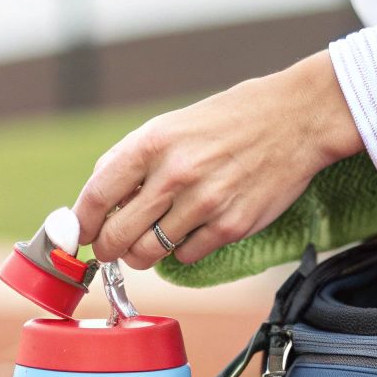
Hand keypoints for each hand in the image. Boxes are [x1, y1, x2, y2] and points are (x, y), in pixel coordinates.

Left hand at [75, 50, 363, 270]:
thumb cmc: (228, 121)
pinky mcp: (230, 226)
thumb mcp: (171, 125)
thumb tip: (94, 203)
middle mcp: (174, 174)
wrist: (295, 119)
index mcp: (152, 143)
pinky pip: (186, 256)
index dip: (81, 225)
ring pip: (149, 254)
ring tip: (152, 240)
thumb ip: (130, 160)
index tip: (80, 235)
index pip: (96, 197)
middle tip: (114, 247)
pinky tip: (193, 230)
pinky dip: (182, 251)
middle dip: (109, 248)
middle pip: (117, 236)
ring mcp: (204, 202)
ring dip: (143, 254)